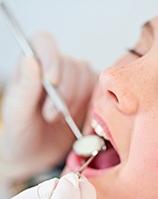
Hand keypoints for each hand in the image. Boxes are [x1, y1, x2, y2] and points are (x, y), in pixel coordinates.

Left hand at [1, 32, 96, 175]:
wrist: (36, 154)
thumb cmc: (21, 132)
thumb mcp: (16, 113)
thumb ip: (24, 88)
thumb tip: (30, 60)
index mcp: (32, 67)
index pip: (45, 44)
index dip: (52, 58)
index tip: (52, 82)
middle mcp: (56, 70)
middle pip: (72, 65)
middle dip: (64, 92)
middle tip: (50, 115)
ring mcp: (75, 83)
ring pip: (88, 77)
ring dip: (77, 100)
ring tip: (62, 119)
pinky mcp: (88, 97)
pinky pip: (99, 92)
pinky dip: (93, 106)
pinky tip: (79, 119)